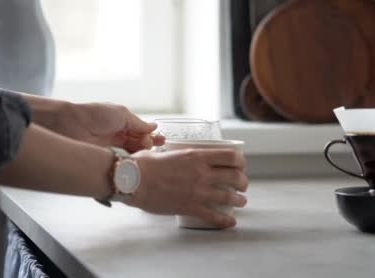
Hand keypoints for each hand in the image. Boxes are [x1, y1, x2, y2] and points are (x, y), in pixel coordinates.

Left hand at [55, 102, 164, 152]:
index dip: (152, 136)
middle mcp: (119, 138)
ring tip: (146, 150)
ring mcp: (114, 150)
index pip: (142, 133)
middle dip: (150, 145)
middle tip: (155, 145)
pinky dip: (132, 162)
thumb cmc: (96, 115)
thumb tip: (154, 127)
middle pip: (139, 145)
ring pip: (134, 155)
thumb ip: (139, 123)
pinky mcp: (108, 161)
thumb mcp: (122, 114)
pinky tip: (138, 160)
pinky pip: (124, 163)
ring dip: (142, 153)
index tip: (161, 139)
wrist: (72, 125)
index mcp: (123, 125)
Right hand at [127, 149, 248, 227]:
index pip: (231, 157)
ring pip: (229, 197)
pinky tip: (230, 221)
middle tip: (242, 185)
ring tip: (241, 201)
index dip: (241, 162)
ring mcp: (198, 191)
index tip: (241, 165)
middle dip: (243, 182)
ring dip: (239, 200)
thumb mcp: (168, 151)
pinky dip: (225, 220)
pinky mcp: (190, 207)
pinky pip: (213, 216)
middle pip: (235, 177)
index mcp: (197, 156)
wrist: (131, 180)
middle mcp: (202, 173)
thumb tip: (180, 155)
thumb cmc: (144, 164)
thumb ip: (180, 155)